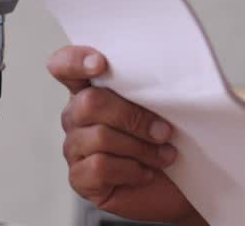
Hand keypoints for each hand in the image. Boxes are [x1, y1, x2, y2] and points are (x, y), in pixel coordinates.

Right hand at [48, 45, 205, 225]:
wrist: (178, 184)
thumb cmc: (172, 139)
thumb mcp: (172, 106)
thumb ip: (162, 86)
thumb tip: (178, 73)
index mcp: (95, 88)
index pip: (66, 65)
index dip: (75, 60)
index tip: (100, 63)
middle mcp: (78, 116)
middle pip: (90, 103)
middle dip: (134, 116)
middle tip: (165, 130)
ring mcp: (75, 147)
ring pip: (100, 137)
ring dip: (141, 147)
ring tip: (164, 154)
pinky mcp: (80, 177)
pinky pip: (99, 166)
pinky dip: (130, 169)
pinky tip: (145, 172)